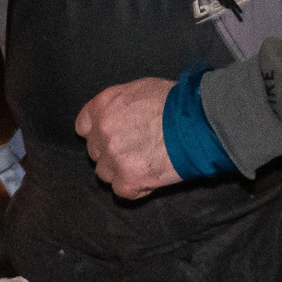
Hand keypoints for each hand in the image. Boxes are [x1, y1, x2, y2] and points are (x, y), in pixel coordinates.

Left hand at [73, 78, 178, 199]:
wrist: (198, 122)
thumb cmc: (176, 102)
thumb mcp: (140, 90)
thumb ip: (120, 106)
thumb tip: (119, 117)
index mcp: (103, 107)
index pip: (83, 127)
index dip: (97, 134)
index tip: (109, 137)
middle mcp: (103, 132)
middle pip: (95, 152)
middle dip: (111, 152)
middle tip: (134, 150)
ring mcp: (114, 157)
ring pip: (105, 173)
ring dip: (120, 171)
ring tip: (144, 164)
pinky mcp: (129, 179)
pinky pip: (121, 191)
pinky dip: (135, 188)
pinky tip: (149, 178)